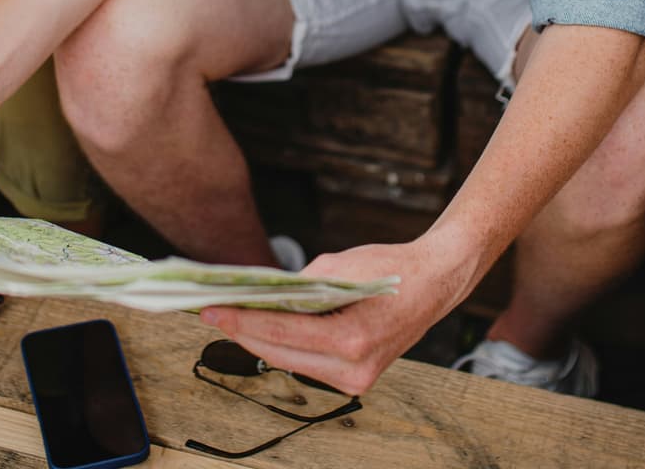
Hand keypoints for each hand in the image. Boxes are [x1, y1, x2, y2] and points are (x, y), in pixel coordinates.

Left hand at [199, 238, 475, 394]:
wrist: (435, 284)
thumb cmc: (392, 269)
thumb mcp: (338, 265)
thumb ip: (298, 286)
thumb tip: (262, 297)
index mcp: (352, 338)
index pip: (280, 332)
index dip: (240, 321)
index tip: (210, 310)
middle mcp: (354, 367)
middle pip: (280, 353)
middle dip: (243, 333)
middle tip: (212, 313)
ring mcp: (357, 380)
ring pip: (292, 363)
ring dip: (261, 342)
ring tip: (232, 320)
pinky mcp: (358, 380)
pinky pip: (309, 364)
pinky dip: (287, 347)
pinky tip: (266, 330)